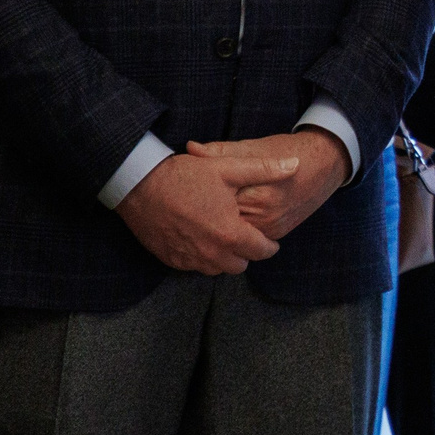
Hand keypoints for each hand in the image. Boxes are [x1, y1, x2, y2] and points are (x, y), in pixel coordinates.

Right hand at [115, 148, 293, 273]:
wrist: (139, 186)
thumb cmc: (185, 176)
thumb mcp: (228, 168)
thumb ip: (265, 170)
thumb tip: (295, 166)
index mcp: (230, 234)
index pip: (261, 252)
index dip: (269, 245)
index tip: (270, 240)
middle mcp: (211, 253)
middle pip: (240, 265)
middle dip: (246, 253)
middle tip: (244, 236)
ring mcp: (189, 259)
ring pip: (217, 269)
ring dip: (224, 257)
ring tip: (223, 236)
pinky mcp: (171, 260)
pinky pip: (194, 267)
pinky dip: (202, 257)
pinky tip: (201, 238)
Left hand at [187, 128, 350, 241]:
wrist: (325, 163)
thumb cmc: (288, 149)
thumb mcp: (253, 146)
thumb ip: (221, 151)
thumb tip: (191, 148)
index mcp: (258, 194)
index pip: (218, 204)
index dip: (198, 200)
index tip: (183, 194)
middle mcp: (266, 216)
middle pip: (224, 224)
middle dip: (206, 217)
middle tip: (186, 208)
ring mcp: (272, 227)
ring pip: (235, 236)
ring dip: (218, 229)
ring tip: (199, 218)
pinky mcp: (278, 232)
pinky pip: (249, 239)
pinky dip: (234, 233)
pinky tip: (220, 223)